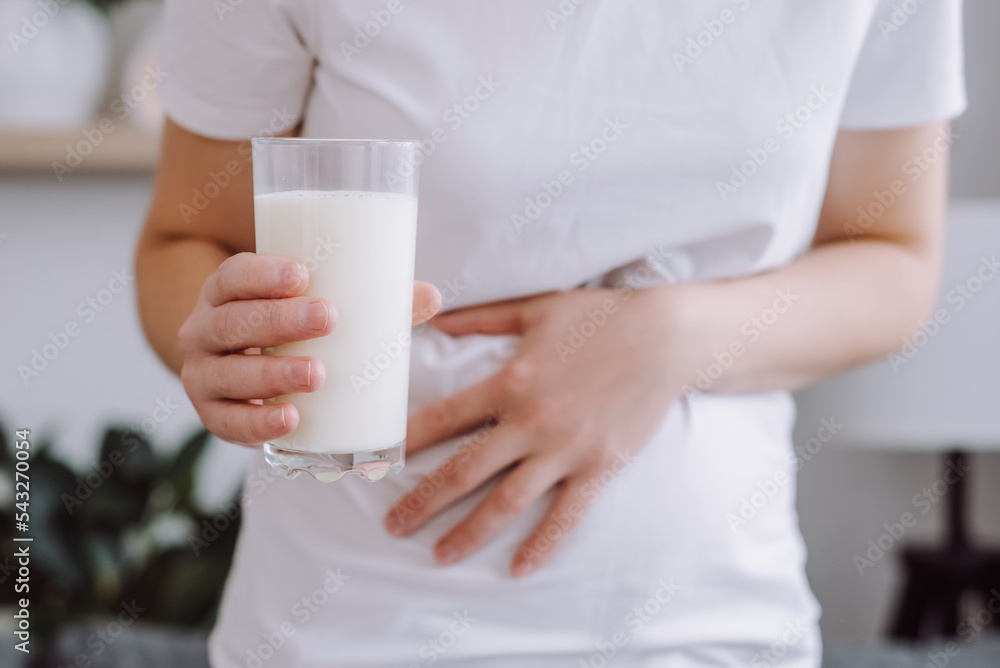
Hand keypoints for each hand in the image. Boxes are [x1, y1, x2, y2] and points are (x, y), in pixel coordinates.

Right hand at [178, 252, 440, 445]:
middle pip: (233, 322)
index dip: (261, 274)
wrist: (236, 364)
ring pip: (228, 374)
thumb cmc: (287, 326)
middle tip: (328, 319)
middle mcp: (204, 330)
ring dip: (271, 374)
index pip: (232, 275)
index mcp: (227, 292)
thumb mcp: (318, 304)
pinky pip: (227, 424)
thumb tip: (433, 296)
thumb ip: (371, 300)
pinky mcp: (214, 415)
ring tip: (317, 374)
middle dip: (279, 321)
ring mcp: (204, 375)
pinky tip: (290, 420)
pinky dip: (256, 424)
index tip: (302, 275)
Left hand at [385, 286, 699, 575]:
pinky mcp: (598, 468)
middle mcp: (529, 422)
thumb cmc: (598, 318)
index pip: (442, 419)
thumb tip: (435, 317)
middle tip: (392, 527)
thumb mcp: (534, 308)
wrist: (666, 339)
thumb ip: (480, 317)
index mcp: (508, 382)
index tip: (375, 464)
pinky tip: (518, 569)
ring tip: (439, 556)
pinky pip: (565, 516)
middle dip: (422, 502)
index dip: (405, 443)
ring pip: (506, 503)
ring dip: (469, 533)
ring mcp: (564, 450)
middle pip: (463, 472)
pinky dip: (542, 545)